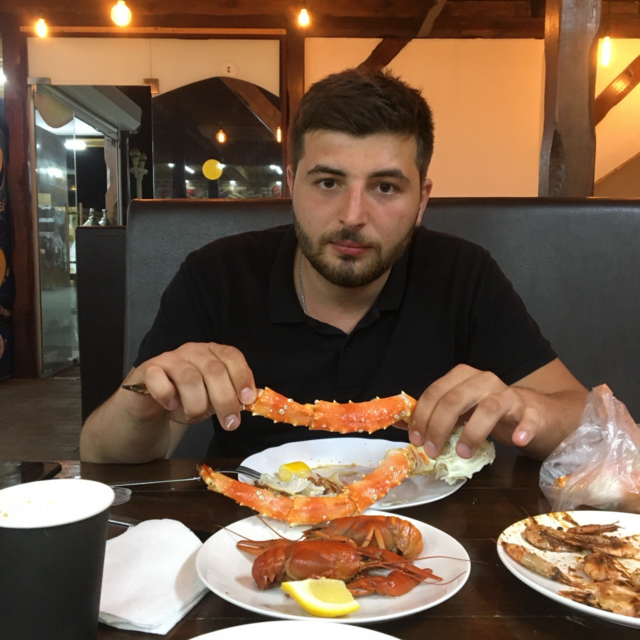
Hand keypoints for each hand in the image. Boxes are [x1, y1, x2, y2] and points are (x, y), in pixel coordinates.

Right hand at [122, 342, 255, 429]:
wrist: (149, 407)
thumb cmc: (185, 400)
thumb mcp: (213, 400)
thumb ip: (230, 397)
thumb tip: (248, 403)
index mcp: (213, 353)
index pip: (232, 356)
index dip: (242, 377)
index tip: (248, 400)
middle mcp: (193, 351)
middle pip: (214, 370)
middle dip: (225, 399)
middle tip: (230, 423)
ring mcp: (169, 358)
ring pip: (189, 378)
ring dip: (196, 404)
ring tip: (194, 416)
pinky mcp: (147, 370)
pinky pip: (159, 380)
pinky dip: (168, 397)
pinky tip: (171, 406)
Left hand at [406, 364, 542, 458]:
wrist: (529, 412)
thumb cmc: (485, 411)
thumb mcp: (457, 411)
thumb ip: (431, 415)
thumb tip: (399, 424)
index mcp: (461, 377)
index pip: (435, 392)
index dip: (422, 416)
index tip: (415, 439)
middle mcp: (483, 380)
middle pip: (456, 399)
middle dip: (439, 426)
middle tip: (433, 450)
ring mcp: (508, 394)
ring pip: (488, 408)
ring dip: (473, 432)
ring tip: (463, 452)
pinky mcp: (529, 410)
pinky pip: (528, 417)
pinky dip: (523, 428)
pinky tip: (515, 441)